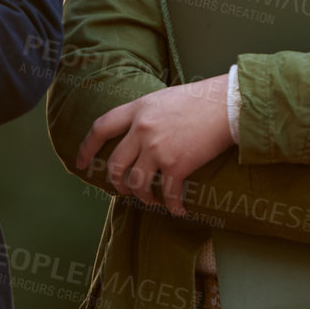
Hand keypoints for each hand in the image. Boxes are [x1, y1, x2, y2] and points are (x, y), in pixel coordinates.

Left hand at [76, 74, 232, 215]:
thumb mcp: (164, 98)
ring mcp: (158, 148)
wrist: (228, 105)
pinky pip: (167, 194)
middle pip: (115, 164)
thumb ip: (146, 114)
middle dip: (116, 183)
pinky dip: (172, 206)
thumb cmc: (201, 100)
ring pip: (136, 183)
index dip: (87, 148)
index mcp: (138, 109)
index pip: (101, 128)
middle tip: (123, 189)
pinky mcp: (177, 164)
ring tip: (151, 201)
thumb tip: (137, 134)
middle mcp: (143, 128)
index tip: (81, 163)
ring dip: (142, 197)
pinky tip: (178, 210)